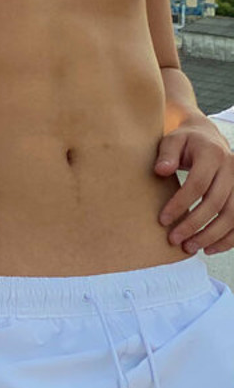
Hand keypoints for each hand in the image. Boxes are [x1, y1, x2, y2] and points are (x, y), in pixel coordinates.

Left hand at [156, 121, 233, 254]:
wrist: (207, 138)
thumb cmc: (185, 142)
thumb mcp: (172, 140)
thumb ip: (166, 154)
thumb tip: (161, 170)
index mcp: (212, 154)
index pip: (197, 184)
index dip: (180, 204)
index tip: (163, 220)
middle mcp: (231, 168)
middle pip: (215, 202)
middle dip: (194, 224)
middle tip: (174, 239)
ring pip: (231, 215)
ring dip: (211, 235)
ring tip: (189, 248)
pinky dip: (228, 239)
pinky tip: (210, 249)